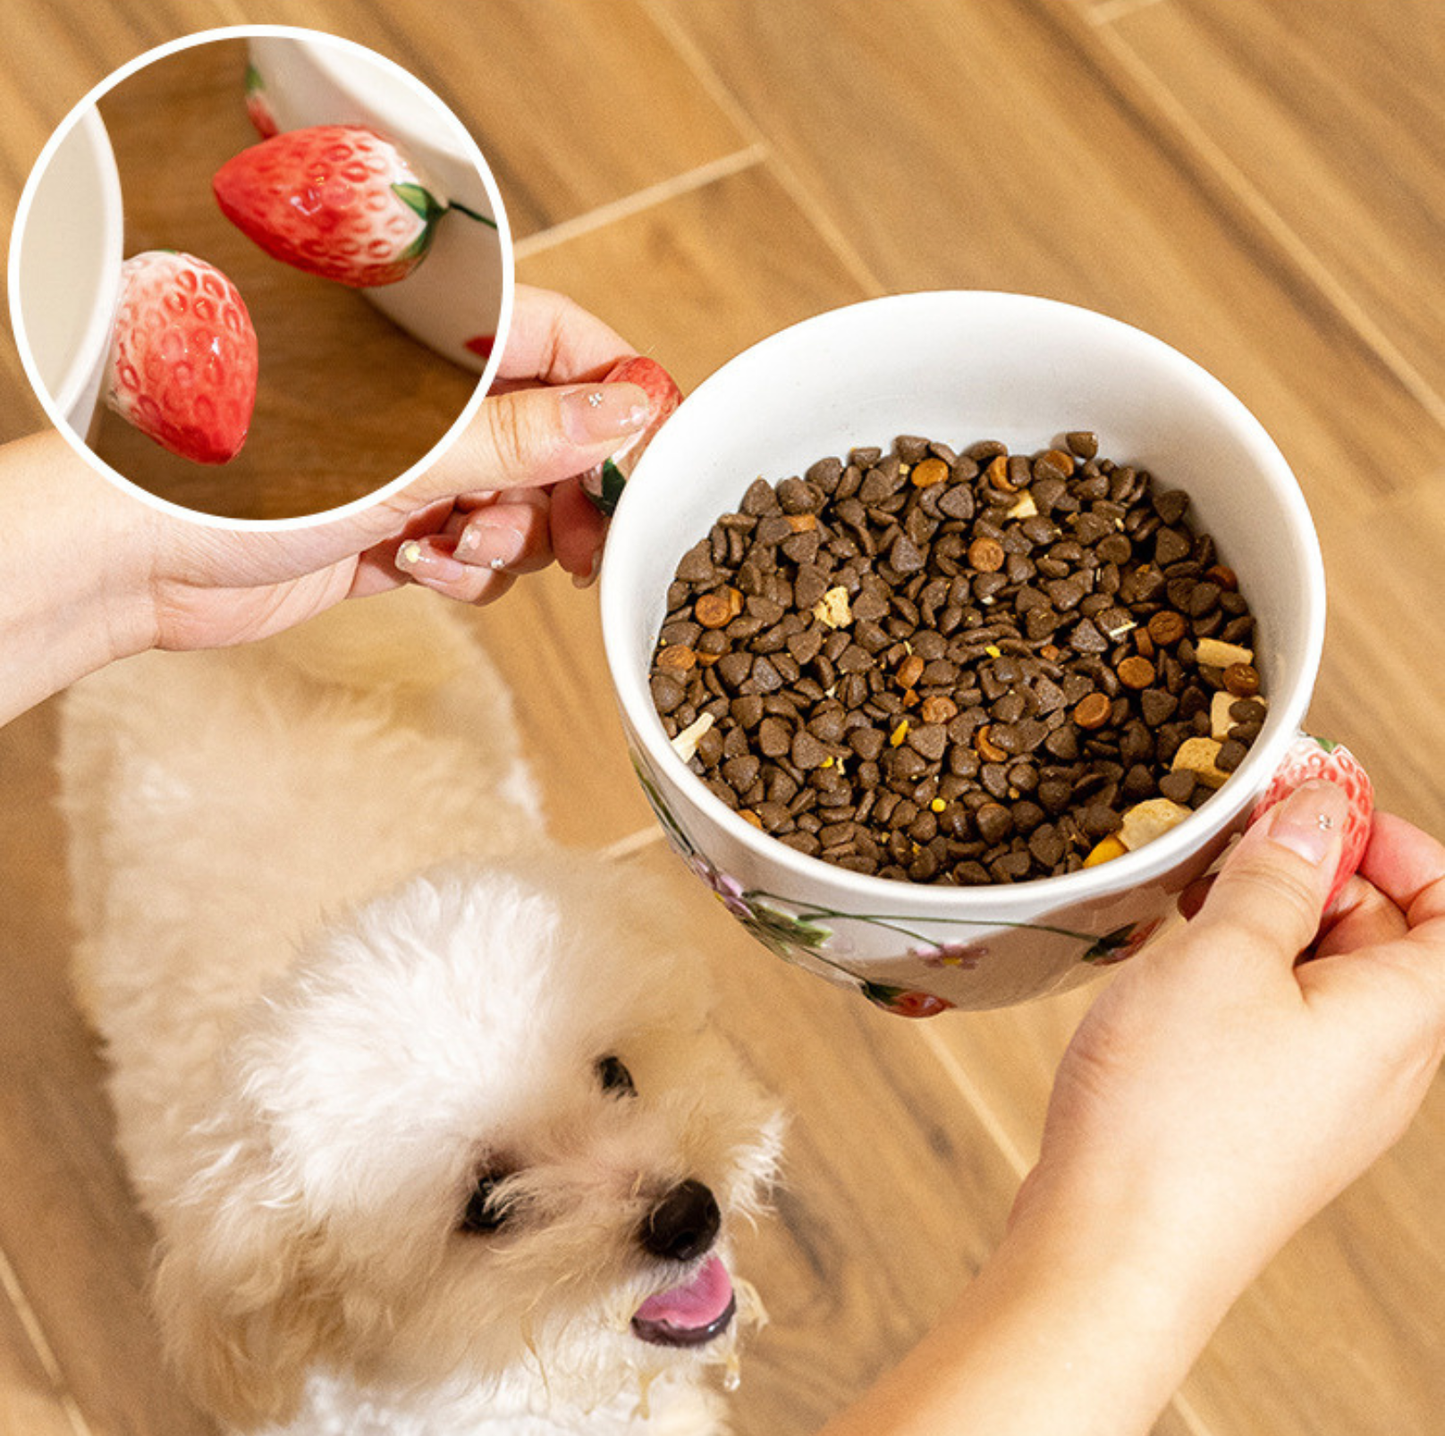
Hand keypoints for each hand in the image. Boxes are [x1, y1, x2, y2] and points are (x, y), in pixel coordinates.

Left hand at [132, 285, 645, 651]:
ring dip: (507, 541)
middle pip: (565, 439)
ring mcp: (426, 465)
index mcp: (442, 342)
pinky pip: (482, 554)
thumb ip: (527, 433)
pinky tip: (412, 566)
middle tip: (582, 546)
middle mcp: (442, 399)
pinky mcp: (408, 529)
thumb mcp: (411, 448)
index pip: (574, 348)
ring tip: (449, 544)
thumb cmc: (247, 466)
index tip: (655, 462)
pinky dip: (464, 571)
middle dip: (573, 497)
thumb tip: (627, 413)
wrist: (146, 556)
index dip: (626, 402)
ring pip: (528, 507)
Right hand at [1015, 781, 1444, 1319]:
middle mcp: (1380, 1060)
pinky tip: (1172, 963)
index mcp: (1401, 1017)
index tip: (1319, 811)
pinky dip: (1235, 971)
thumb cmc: (1176, 1115)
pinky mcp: (1265, 1112)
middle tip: (1233, 843)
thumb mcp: (1225, 955)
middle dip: (1316, 872)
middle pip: (1387, 935)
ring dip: (1265, 920)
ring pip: (1319, 974)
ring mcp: (1322, 1092)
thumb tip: (1314, 810)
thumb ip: (1278, 874)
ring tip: (1191, 902)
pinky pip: (1275, 1017)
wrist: (1114, 1245)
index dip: (1399, 845)